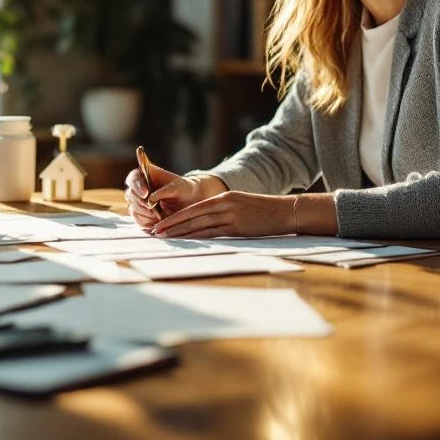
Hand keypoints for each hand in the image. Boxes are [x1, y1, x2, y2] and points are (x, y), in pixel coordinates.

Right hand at [123, 161, 207, 228]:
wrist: (187, 202)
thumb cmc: (183, 189)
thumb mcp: (178, 187)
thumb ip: (164, 191)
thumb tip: (151, 199)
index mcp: (145, 175)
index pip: (133, 178)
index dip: (137, 186)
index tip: (146, 194)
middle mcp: (138, 188)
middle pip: (130, 195)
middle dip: (142, 204)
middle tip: (156, 211)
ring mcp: (138, 202)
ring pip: (133, 209)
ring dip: (146, 214)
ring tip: (161, 216)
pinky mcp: (141, 214)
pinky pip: (137, 220)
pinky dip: (147, 222)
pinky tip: (157, 222)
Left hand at [151, 191, 293, 238]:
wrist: (286, 211)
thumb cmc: (263, 211)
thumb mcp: (240, 205)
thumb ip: (222, 212)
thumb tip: (204, 223)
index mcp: (223, 198)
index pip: (192, 208)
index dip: (174, 216)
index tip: (160, 223)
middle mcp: (223, 204)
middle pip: (191, 215)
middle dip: (170, 224)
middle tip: (154, 231)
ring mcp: (230, 215)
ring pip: (199, 224)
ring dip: (179, 232)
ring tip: (164, 237)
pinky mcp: (238, 227)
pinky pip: (214, 233)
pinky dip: (197, 237)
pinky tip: (186, 242)